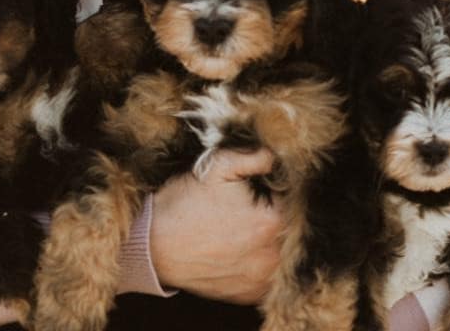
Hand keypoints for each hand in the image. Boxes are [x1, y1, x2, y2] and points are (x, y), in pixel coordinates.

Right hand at [150, 148, 281, 303]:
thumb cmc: (184, 203)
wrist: (154, 244)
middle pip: (292, 230)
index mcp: (271, 220)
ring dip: (275, 242)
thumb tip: (275, 156)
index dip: (283, 190)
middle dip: (280, 215)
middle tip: (253, 208)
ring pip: (284, 256)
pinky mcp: (249, 294)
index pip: (295, 201)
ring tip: (248, 229)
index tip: (267, 187)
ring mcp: (261, 278)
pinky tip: (244, 250)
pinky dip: (263, 265)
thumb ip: (254, 157)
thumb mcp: (217, 166)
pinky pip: (269, 279)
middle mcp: (272, 254)